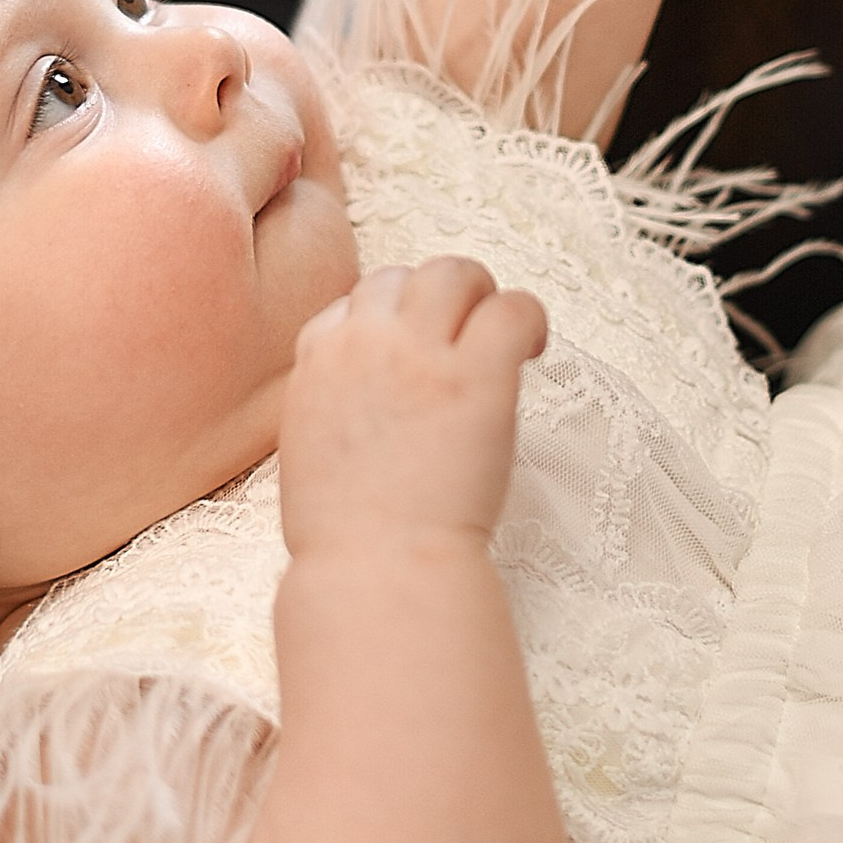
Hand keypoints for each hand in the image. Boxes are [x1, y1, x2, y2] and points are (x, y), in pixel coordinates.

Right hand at [278, 258, 547, 556]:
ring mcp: (421, 354)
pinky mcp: (477, 374)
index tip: (410, 353)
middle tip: (463, 338)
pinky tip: (534, 352)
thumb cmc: (344, 534)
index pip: (351, 304)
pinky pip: (513, 308)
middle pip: (401, 277)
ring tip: (498, 340)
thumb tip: (366, 393)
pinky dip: (530, 319)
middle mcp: (365, 343)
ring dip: (479, 297)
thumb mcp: (308, 449)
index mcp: (317, 362)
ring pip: (454, 273)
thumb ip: (330, 402)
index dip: (386, 322)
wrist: (377, 569)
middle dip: (433, 298)